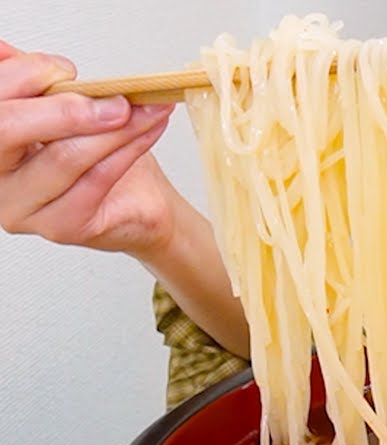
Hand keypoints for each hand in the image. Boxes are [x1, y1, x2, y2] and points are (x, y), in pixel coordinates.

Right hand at [0, 39, 180, 259]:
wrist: (139, 200)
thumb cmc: (100, 153)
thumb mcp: (62, 106)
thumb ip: (35, 83)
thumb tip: (8, 52)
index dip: (25, 75)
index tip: (68, 70)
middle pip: (7, 129)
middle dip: (65, 107)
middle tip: (115, 98)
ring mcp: (21, 207)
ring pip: (65, 154)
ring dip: (114, 127)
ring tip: (146, 109)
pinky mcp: (59, 226)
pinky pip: (96, 178)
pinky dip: (129, 148)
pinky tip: (149, 128)